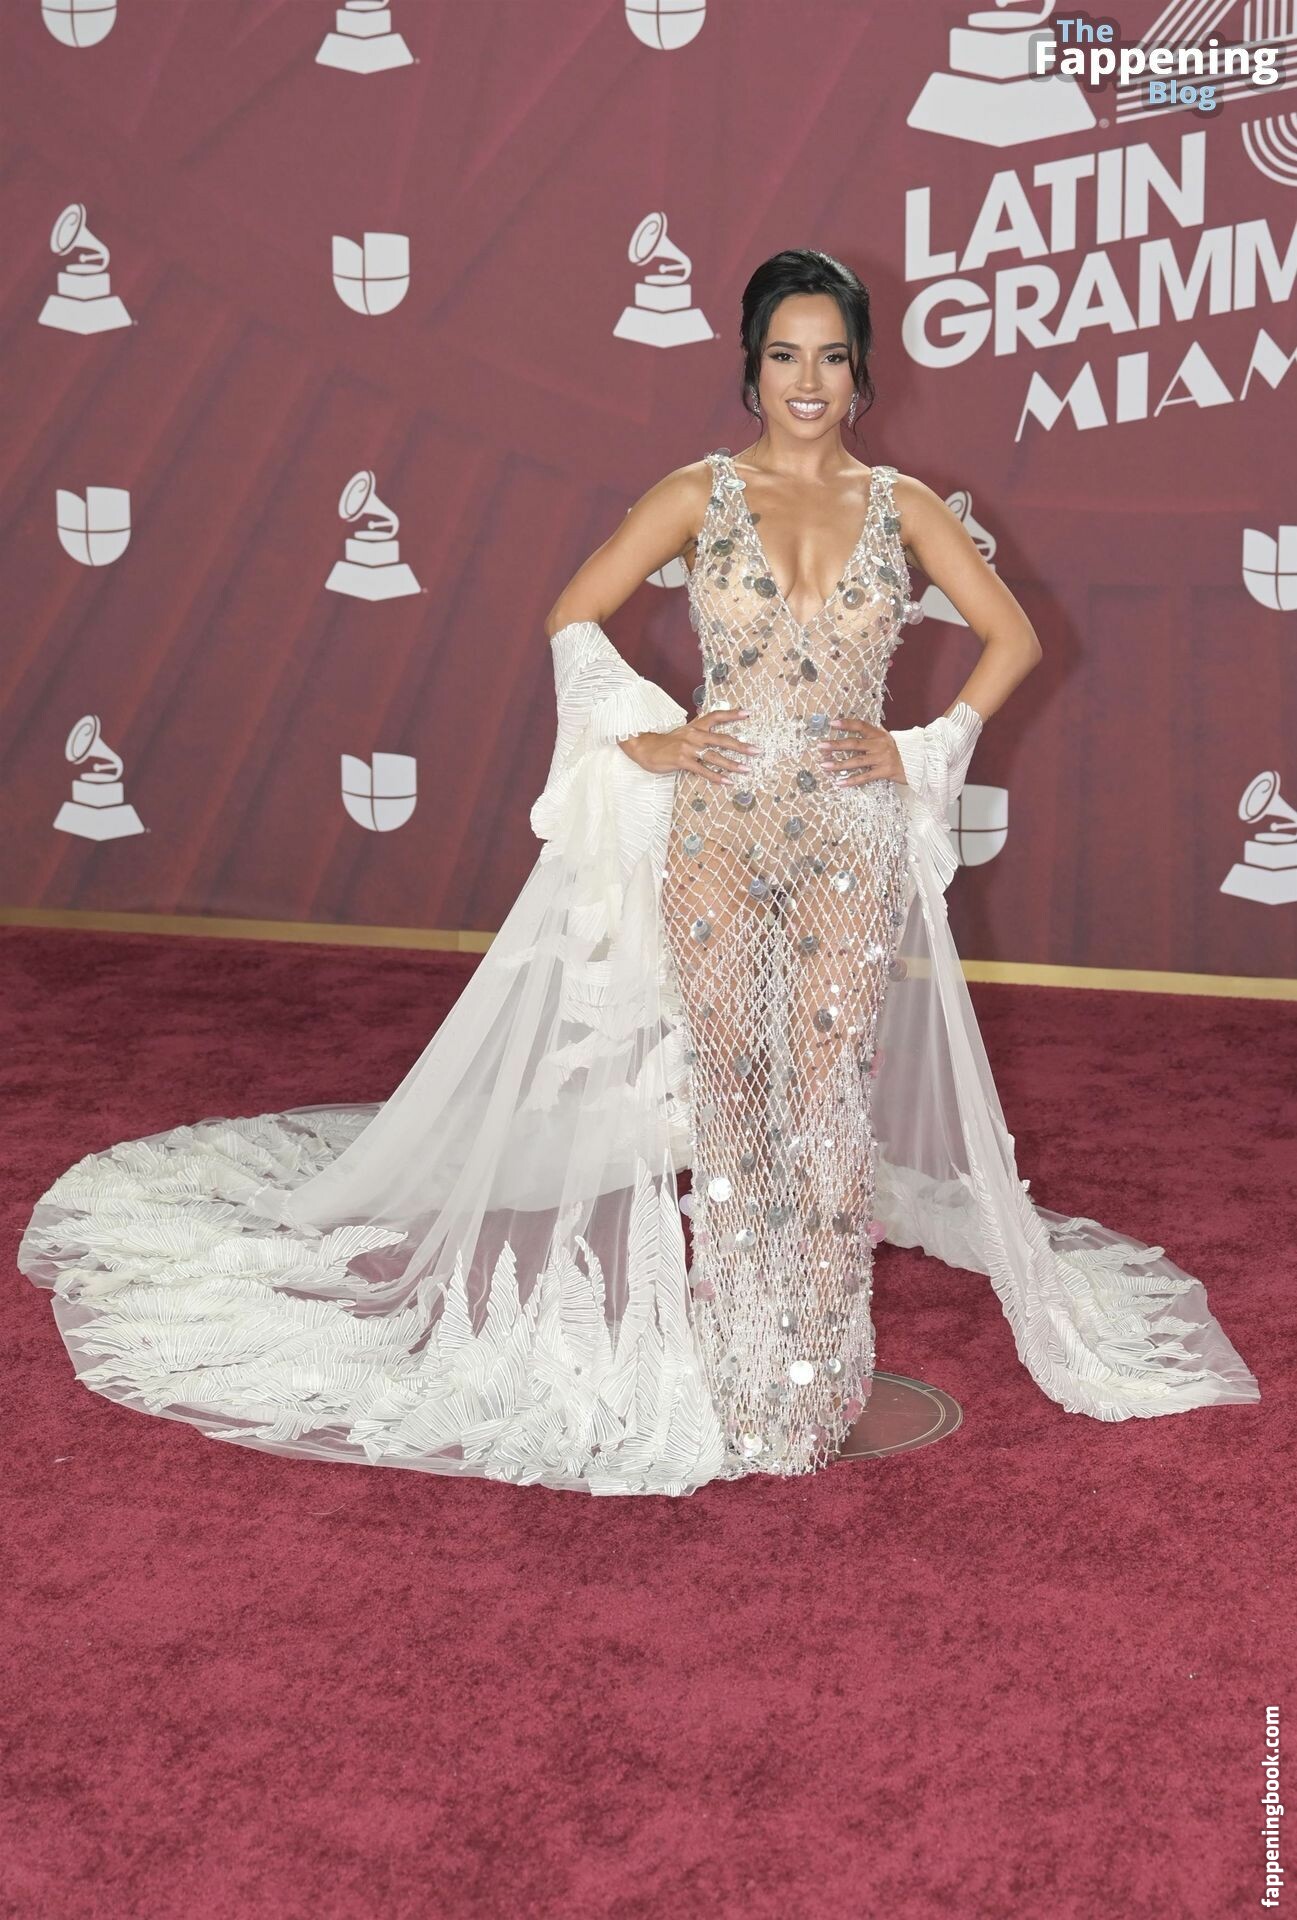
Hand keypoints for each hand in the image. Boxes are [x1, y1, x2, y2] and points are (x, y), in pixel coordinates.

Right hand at [618, 707, 757, 785]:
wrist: (644, 747)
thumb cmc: (665, 743)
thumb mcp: (683, 733)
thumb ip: (698, 732)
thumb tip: (712, 732)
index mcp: (695, 726)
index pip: (716, 716)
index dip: (732, 714)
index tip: (748, 713)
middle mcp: (694, 735)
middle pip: (722, 739)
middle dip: (741, 746)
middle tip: (757, 751)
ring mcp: (688, 748)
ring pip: (715, 756)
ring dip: (732, 764)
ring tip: (746, 770)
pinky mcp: (682, 761)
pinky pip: (702, 770)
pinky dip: (716, 777)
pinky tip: (727, 782)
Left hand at [817, 717, 906, 786]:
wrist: (920, 762)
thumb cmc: (900, 750)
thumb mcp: (888, 738)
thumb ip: (873, 735)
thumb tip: (856, 728)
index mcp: (879, 734)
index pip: (861, 726)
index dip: (846, 724)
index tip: (832, 723)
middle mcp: (879, 745)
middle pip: (854, 744)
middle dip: (836, 745)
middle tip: (821, 746)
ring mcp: (882, 758)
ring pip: (857, 761)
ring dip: (839, 764)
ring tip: (824, 766)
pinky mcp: (884, 772)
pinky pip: (865, 777)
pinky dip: (851, 781)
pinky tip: (839, 783)